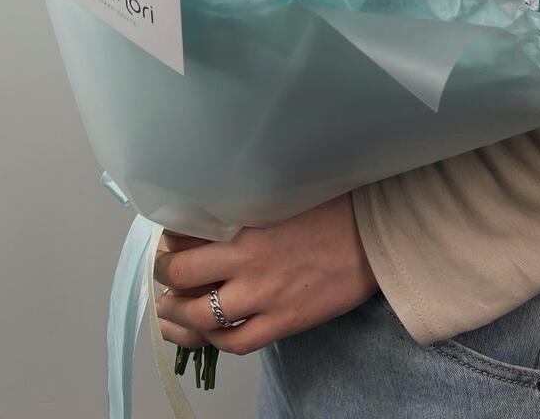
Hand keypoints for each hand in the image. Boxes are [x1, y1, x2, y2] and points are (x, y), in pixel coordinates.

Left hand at [153, 191, 378, 355]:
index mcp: (246, 222)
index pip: (187, 233)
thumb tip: (217, 213)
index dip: (171, 238)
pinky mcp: (283, 323)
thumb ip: (249, 206)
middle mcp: (247, 261)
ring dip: (177, 314)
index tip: (171, 239)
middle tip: (164, 274)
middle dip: (164, 276)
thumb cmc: (334, 207)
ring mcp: (264, 296)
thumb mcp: (283, 195)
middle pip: (181, 276)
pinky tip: (209, 332)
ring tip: (170, 310)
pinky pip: (235, 343)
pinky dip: (214, 340)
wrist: (374, 236)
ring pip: (201, 316)